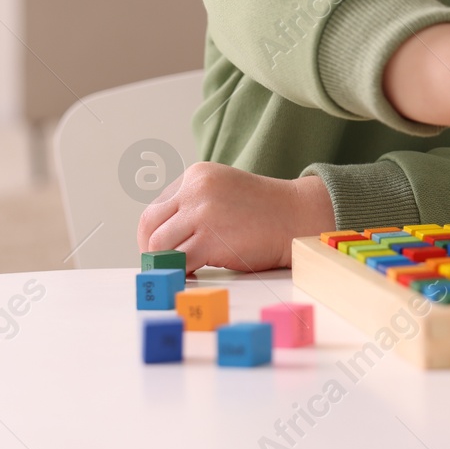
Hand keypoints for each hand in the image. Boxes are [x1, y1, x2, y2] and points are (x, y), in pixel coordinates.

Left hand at [137, 162, 334, 271]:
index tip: (162, 249)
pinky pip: (179, 262)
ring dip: (167, 262)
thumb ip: (194, 205)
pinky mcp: (211, 238)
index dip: (154, 233)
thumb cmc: (265, 211)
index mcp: (197, 175)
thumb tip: (161, 236)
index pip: (157, 207)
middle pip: (150, 225)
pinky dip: (181, 272)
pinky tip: (194, 273)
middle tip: (163, 264)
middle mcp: (196, 189)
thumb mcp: (223, 193)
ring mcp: (203, 213)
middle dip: (151, 249)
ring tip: (182, 269)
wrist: (299, 217)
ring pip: (159, 245)